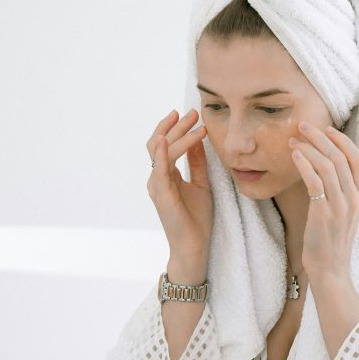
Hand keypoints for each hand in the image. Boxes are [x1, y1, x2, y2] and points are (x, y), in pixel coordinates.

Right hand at [146, 109, 212, 272]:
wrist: (194, 246)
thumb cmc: (196, 219)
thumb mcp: (201, 184)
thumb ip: (197, 163)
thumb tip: (199, 140)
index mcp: (165, 175)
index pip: (164, 145)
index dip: (174, 128)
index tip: (190, 114)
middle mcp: (157, 178)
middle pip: (159, 143)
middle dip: (176, 125)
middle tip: (193, 112)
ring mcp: (157, 186)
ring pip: (160, 151)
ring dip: (176, 134)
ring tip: (193, 121)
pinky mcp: (161, 195)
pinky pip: (158, 170)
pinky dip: (161, 153)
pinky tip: (165, 140)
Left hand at [288, 121, 358, 280]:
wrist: (331, 271)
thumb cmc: (330, 242)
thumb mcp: (341, 214)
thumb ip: (337, 192)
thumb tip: (320, 168)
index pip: (358, 159)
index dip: (343, 141)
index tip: (327, 129)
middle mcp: (354, 199)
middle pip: (341, 157)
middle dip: (321, 137)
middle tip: (303, 126)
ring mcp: (341, 206)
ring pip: (328, 166)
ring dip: (309, 148)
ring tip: (293, 140)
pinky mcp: (324, 214)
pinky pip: (315, 182)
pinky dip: (304, 165)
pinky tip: (294, 156)